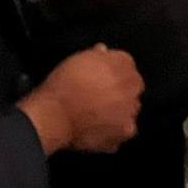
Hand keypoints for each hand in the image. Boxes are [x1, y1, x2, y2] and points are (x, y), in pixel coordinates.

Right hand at [21, 44, 143, 154]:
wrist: (54, 116)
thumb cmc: (63, 85)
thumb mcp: (78, 59)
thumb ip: (97, 55)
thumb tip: (103, 52)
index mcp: (121, 65)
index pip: (127, 65)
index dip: (113, 71)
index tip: (103, 77)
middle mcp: (131, 89)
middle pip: (133, 88)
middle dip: (121, 90)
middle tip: (99, 96)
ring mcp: (128, 114)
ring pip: (130, 110)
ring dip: (119, 111)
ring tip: (96, 114)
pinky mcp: (122, 135)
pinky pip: (122, 132)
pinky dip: (112, 131)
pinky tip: (96, 128)